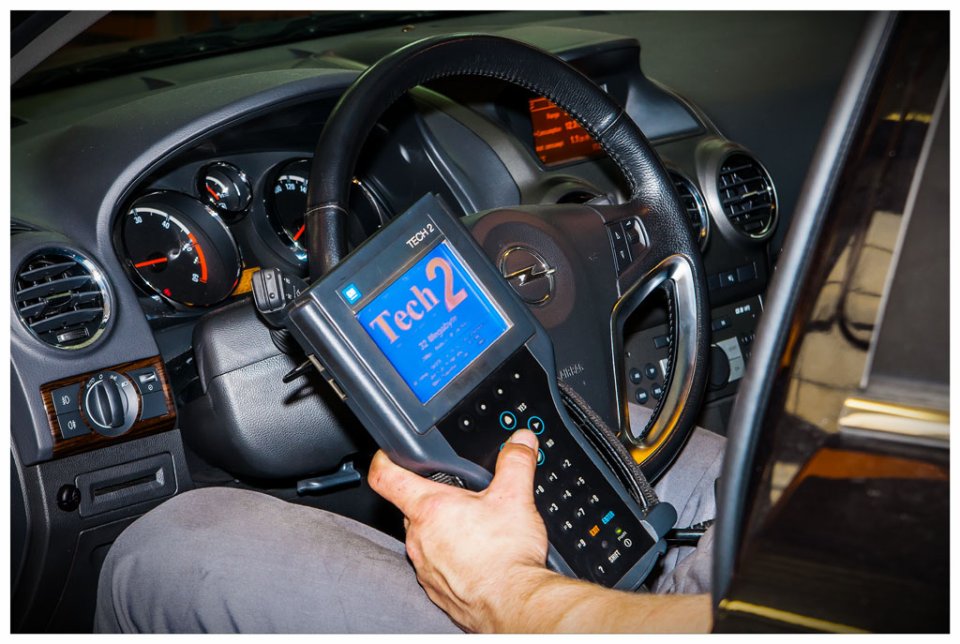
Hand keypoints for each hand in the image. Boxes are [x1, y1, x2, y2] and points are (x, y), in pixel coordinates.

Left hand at [368, 429, 549, 631]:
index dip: (383, 460)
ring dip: (443, 531)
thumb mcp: (516, 497)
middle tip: (459, 496)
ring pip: (424, 539)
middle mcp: (419, 538)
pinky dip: (451, 559)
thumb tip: (519, 442)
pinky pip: (435, 566)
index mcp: (430, 508)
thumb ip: (515, 463)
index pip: (385, 477)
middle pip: (411, 508)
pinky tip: (477, 558)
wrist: (514, 605)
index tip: (387, 455)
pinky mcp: (436, 589)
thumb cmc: (506, 556)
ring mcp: (425, 566)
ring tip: (475, 530)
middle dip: (431, 499)